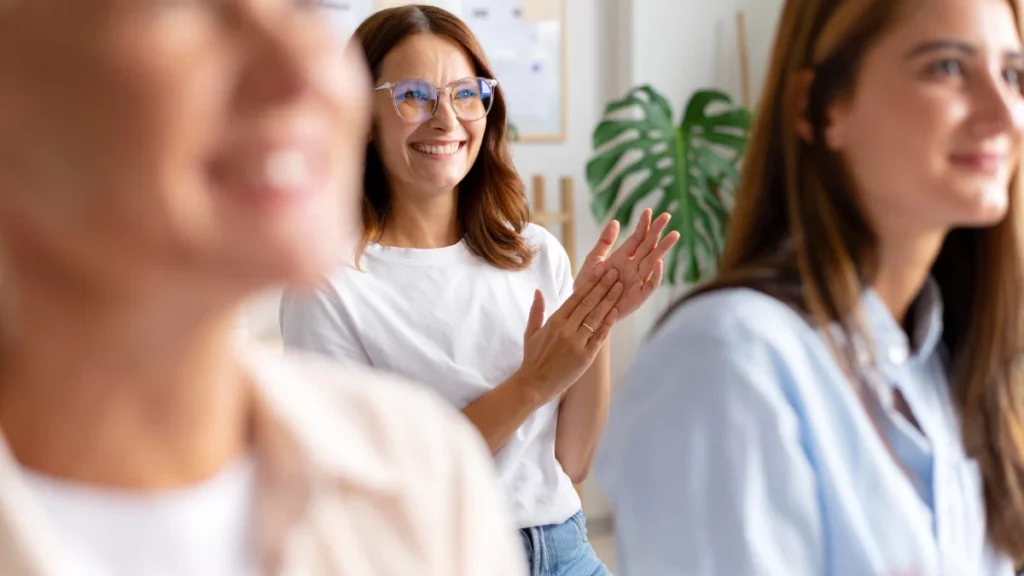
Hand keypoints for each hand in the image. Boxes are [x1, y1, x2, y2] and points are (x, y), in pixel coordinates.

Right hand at [517, 266, 621, 403]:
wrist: (534, 384)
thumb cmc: (533, 358)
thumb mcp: (531, 332)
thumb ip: (536, 310)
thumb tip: (538, 291)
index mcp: (554, 321)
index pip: (576, 297)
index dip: (590, 282)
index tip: (600, 270)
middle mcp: (566, 330)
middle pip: (589, 303)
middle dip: (603, 286)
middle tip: (615, 272)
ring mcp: (577, 343)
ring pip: (596, 317)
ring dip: (609, 300)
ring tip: (620, 287)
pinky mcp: (585, 356)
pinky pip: (599, 337)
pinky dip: (608, 323)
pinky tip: (616, 311)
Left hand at [575, 208, 678, 319]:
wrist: (584, 310)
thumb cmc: (588, 286)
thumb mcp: (593, 260)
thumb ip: (604, 242)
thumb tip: (615, 221)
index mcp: (623, 257)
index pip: (637, 238)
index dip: (643, 225)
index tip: (648, 211)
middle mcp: (633, 266)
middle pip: (649, 246)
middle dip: (657, 231)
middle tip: (667, 215)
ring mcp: (637, 280)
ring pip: (654, 261)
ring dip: (663, 249)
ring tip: (673, 235)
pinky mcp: (639, 296)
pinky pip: (650, 284)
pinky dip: (656, 274)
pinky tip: (659, 262)